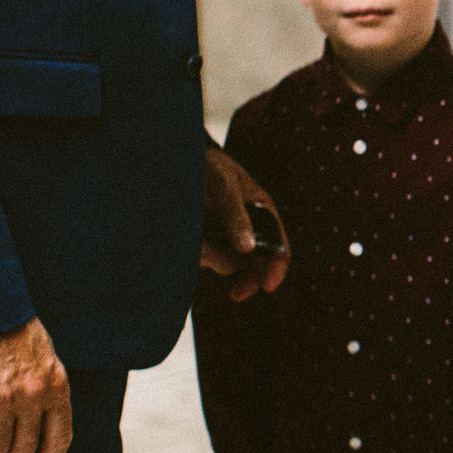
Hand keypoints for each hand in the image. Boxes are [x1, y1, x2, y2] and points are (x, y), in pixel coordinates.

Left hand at [202, 144, 288, 300]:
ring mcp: (222, 237)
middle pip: (254, 264)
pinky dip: (197, 255)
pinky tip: (189, 244)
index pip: (278, 248)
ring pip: (225, 263)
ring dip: (213, 259)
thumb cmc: (208, 166)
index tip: (267, 286)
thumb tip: (247, 247)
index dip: (276, 268)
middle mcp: (245, 230)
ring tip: (197, 245)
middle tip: (236, 292)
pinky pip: (203, 258)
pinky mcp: (201, 242)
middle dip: (245, 277)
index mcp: (262, 213)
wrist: (175, 160)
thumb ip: (236, 215)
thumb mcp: (225, 186)